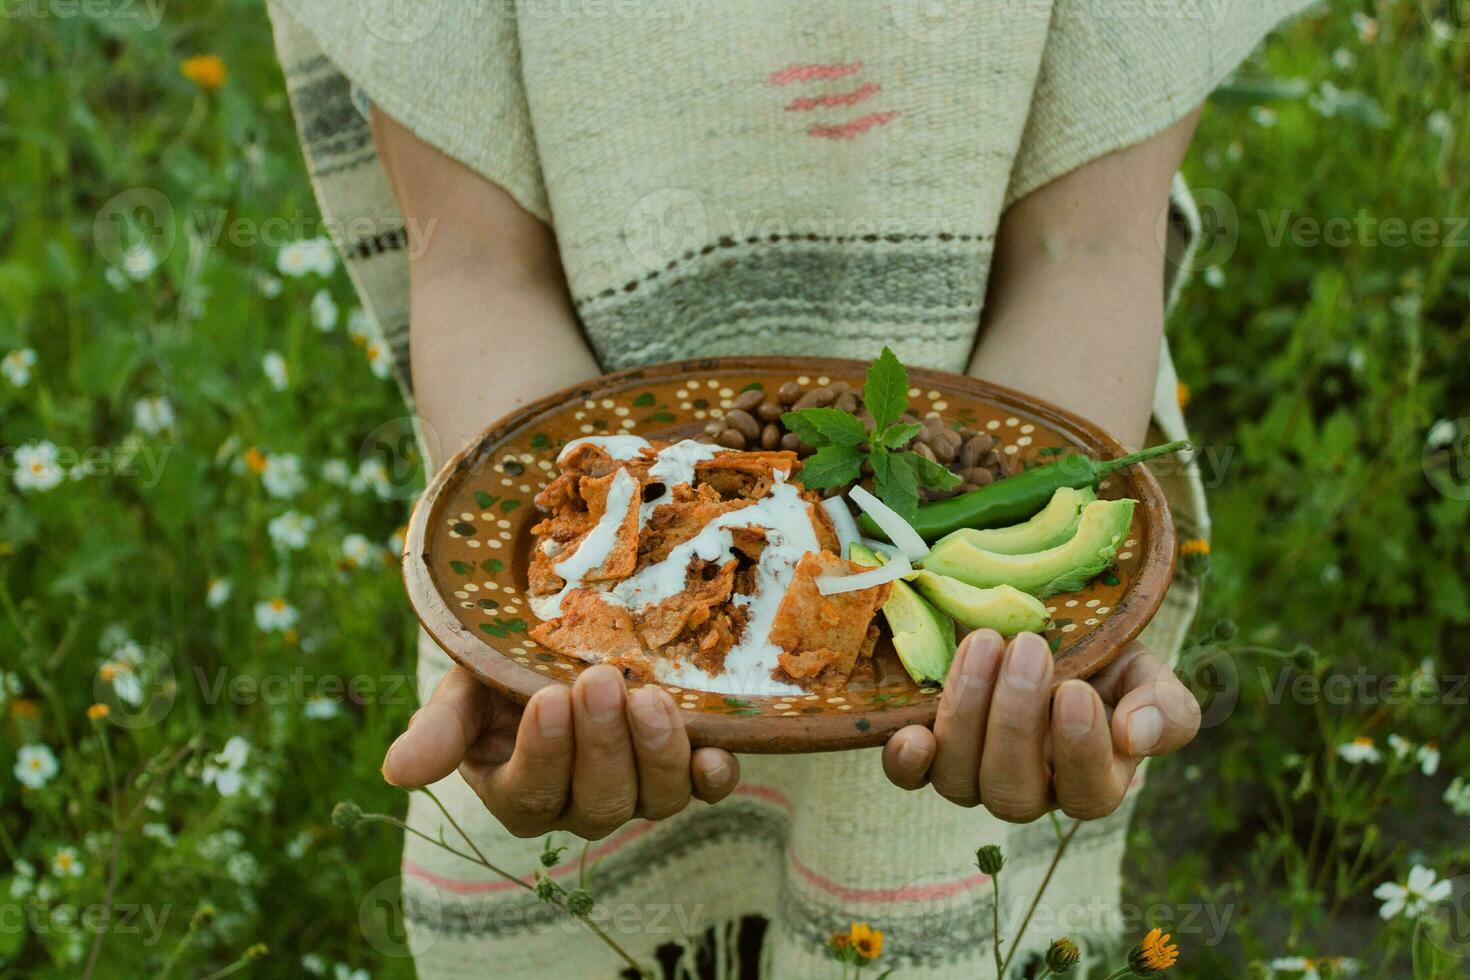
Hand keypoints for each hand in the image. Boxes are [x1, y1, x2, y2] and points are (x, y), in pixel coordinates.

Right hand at [382, 664, 739, 838]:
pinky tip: (715, 753)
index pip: (531, 795)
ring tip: (650, 696)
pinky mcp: (685, 772)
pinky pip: (704, 789)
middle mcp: (581, 804)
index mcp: (520, 793)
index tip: (548, 698)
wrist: (561, 644)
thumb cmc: (503, 672)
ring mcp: (637, 791)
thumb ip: (440, 729)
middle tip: (602, 681)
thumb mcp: (465, 690)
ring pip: (653, 800)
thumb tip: (395, 773)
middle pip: (598, 802)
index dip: (544, 754)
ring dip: (656, 752)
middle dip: (602, 743)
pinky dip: (712, 775)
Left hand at [881, 630, 1200, 821]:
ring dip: (968, 711)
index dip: (1078, 749)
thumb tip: (1135, 735)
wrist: (1048, 633)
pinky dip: (908, 761)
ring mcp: (973, 776)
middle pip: (1013, 791)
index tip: (1075, 690)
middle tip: (1025, 647)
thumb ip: (1164, 709)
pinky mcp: (930, 753)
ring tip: (985, 643)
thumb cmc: (1105, 662)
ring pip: (960, 781)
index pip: (1086, 793)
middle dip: (1015, 720)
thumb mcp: (1147, 675)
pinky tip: (912, 733)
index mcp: (1091, 781)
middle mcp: (1028, 791)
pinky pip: (911, 776)